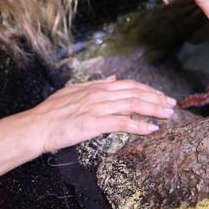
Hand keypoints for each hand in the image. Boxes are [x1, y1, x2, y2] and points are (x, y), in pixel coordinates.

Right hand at [23, 76, 175, 152]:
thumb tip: (112, 78)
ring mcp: (98, 107)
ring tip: (167, 115)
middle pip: (135, 93)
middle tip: (172, 104)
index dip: (147, 89)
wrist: (37, 126)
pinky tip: (151, 129)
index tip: (160, 95)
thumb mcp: (72, 91)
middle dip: (156, 98)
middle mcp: (99, 94)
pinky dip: (139, 125)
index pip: (128, 84)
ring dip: (153, 109)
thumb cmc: (51, 112)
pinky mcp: (94, 123)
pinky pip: (122, 122)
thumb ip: (94, 85)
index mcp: (96, 87)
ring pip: (133, 105)